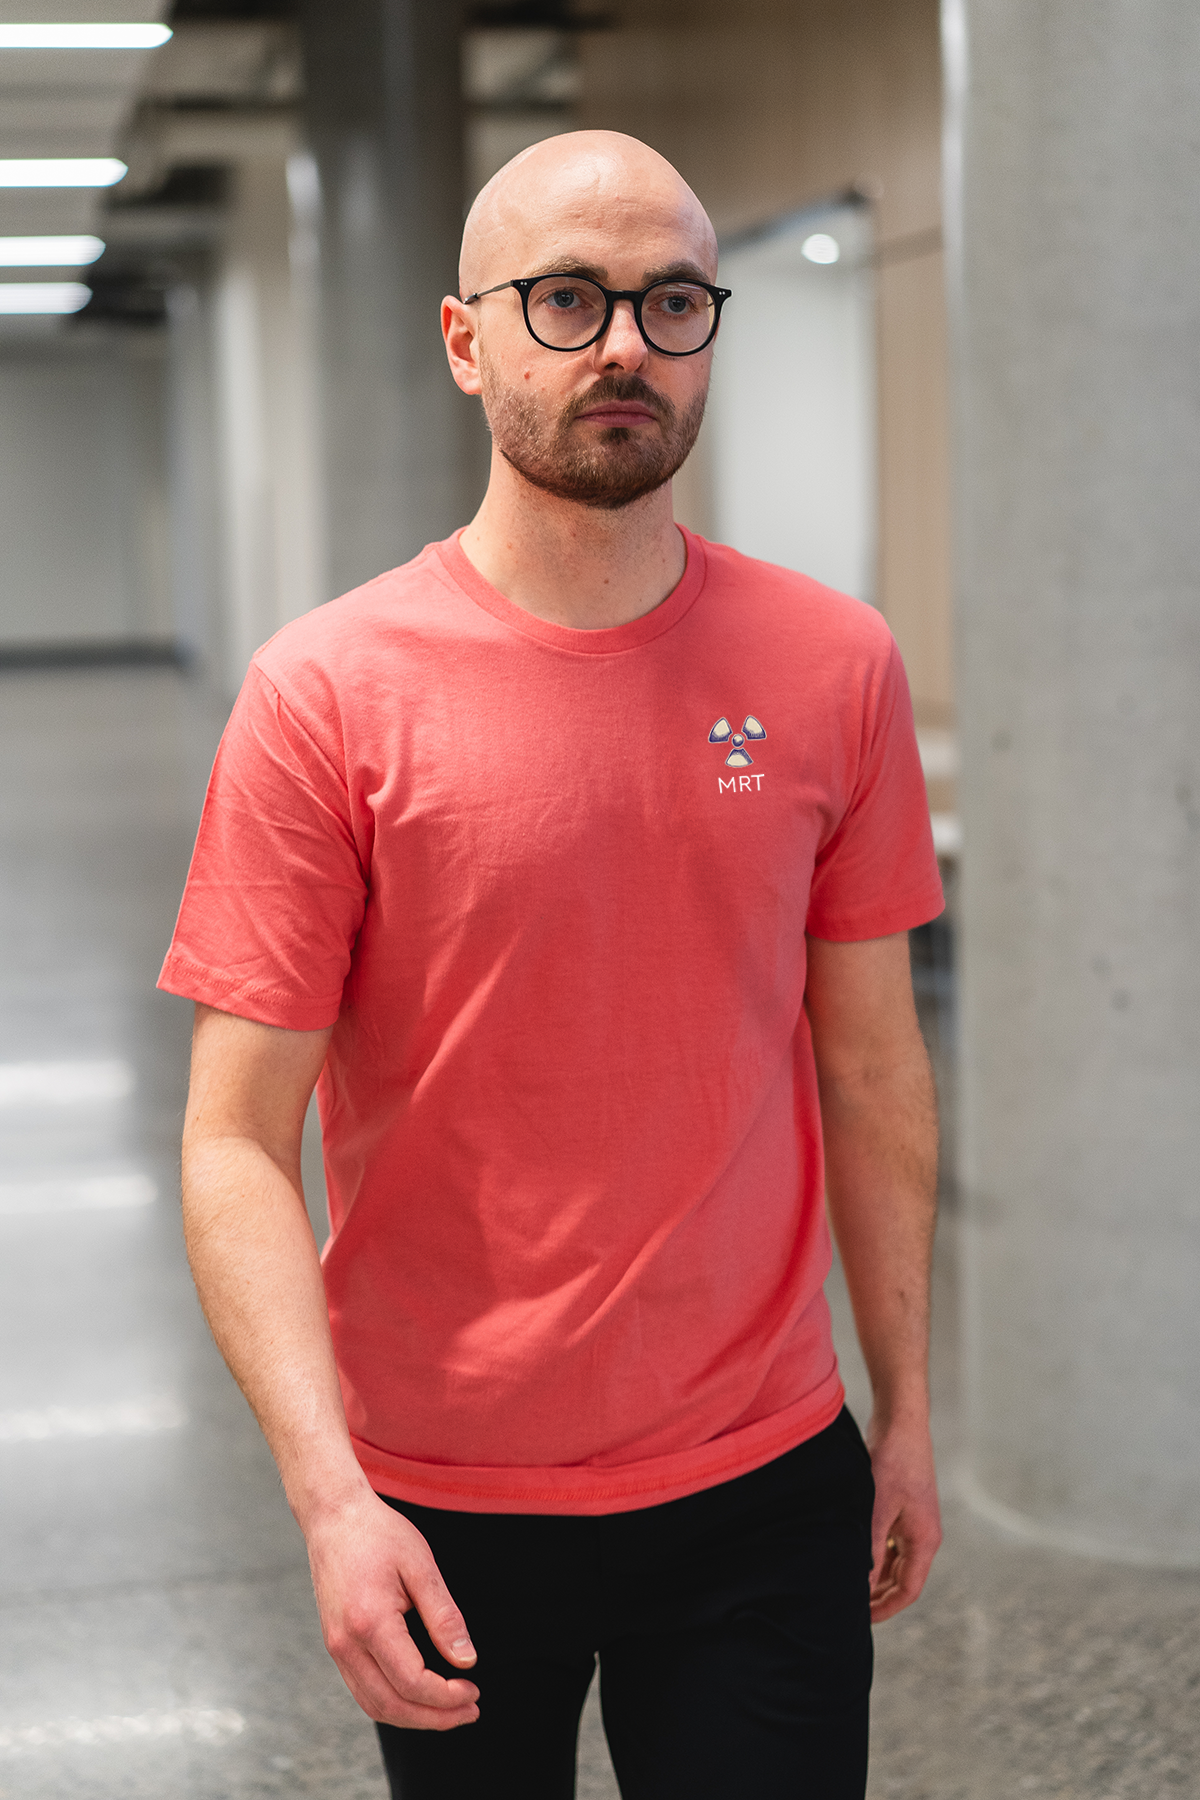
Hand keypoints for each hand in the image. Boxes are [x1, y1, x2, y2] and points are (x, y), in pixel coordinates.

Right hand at [305, 1490, 480, 1728]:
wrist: (334, 1516)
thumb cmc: (379, 1534)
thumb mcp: (421, 1565)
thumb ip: (444, 1616)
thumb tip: (466, 1660)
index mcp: (370, 1622)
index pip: (412, 1682)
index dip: (447, 1697)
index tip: (474, 1691)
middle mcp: (346, 1644)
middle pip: (391, 1706)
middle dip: (434, 1718)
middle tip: (469, 1711)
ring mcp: (336, 1647)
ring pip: (373, 1705)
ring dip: (413, 1717)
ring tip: (448, 1711)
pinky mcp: (335, 1645)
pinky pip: (362, 1690)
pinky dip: (392, 1703)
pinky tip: (418, 1695)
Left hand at [865, 1412, 941, 1622]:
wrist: (901, 1422)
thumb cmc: (892, 1462)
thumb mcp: (877, 1509)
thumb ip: (870, 1548)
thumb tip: (860, 1584)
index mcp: (925, 1540)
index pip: (909, 1590)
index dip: (886, 1608)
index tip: (861, 1619)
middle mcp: (923, 1535)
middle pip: (903, 1578)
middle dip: (878, 1595)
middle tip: (848, 1605)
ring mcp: (914, 1521)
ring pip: (896, 1561)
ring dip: (875, 1574)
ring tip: (847, 1583)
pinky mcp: (903, 1508)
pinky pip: (891, 1542)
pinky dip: (875, 1552)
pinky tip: (853, 1552)